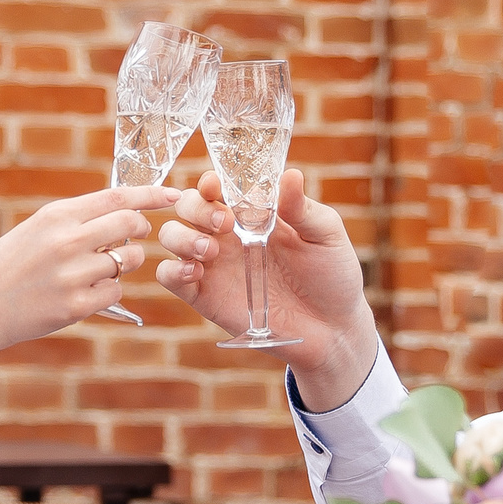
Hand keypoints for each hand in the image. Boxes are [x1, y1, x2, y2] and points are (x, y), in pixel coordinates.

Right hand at [0, 184, 179, 392]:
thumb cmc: (8, 265)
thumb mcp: (36, 229)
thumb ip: (76, 219)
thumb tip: (123, 210)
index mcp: (56, 215)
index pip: (117, 196)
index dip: (150, 195)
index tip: (173, 195)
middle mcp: (66, 240)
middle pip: (130, 224)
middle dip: (139, 230)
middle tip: (133, 237)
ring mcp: (72, 274)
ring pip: (128, 261)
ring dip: (124, 264)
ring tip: (96, 269)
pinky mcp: (76, 306)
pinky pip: (115, 291)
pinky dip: (108, 291)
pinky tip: (84, 293)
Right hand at [154, 169, 378, 407]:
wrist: (333, 328)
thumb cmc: (332, 276)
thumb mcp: (326, 236)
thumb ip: (303, 208)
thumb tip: (289, 174)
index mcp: (252, 213)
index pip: (217, 188)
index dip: (209, 182)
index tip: (215, 185)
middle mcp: (227, 235)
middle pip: (186, 206)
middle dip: (196, 208)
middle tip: (225, 224)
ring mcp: (213, 265)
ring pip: (170, 237)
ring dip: (182, 236)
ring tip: (211, 249)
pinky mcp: (205, 297)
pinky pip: (169, 277)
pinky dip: (172, 270)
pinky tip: (197, 272)